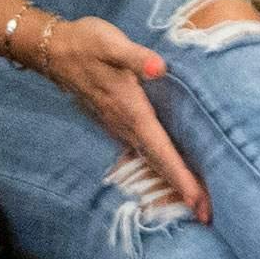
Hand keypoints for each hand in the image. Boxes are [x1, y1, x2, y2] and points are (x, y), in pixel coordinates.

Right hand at [22, 10, 207, 222]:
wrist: (52, 50)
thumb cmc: (86, 43)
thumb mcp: (110, 43)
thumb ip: (135, 57)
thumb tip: (159, 68)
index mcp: (131, 111)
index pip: (160, 150)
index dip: (179, 177)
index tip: (196, 201)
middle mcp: (125, 125)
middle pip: (158, 164)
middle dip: (182, 189)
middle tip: (207, 215)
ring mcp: (118, 126)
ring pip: (150, 161)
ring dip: (172, 181)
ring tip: (194, 200)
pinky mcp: (115, 122)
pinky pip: (142, 152)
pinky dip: (158, 166)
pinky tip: (167, 172)